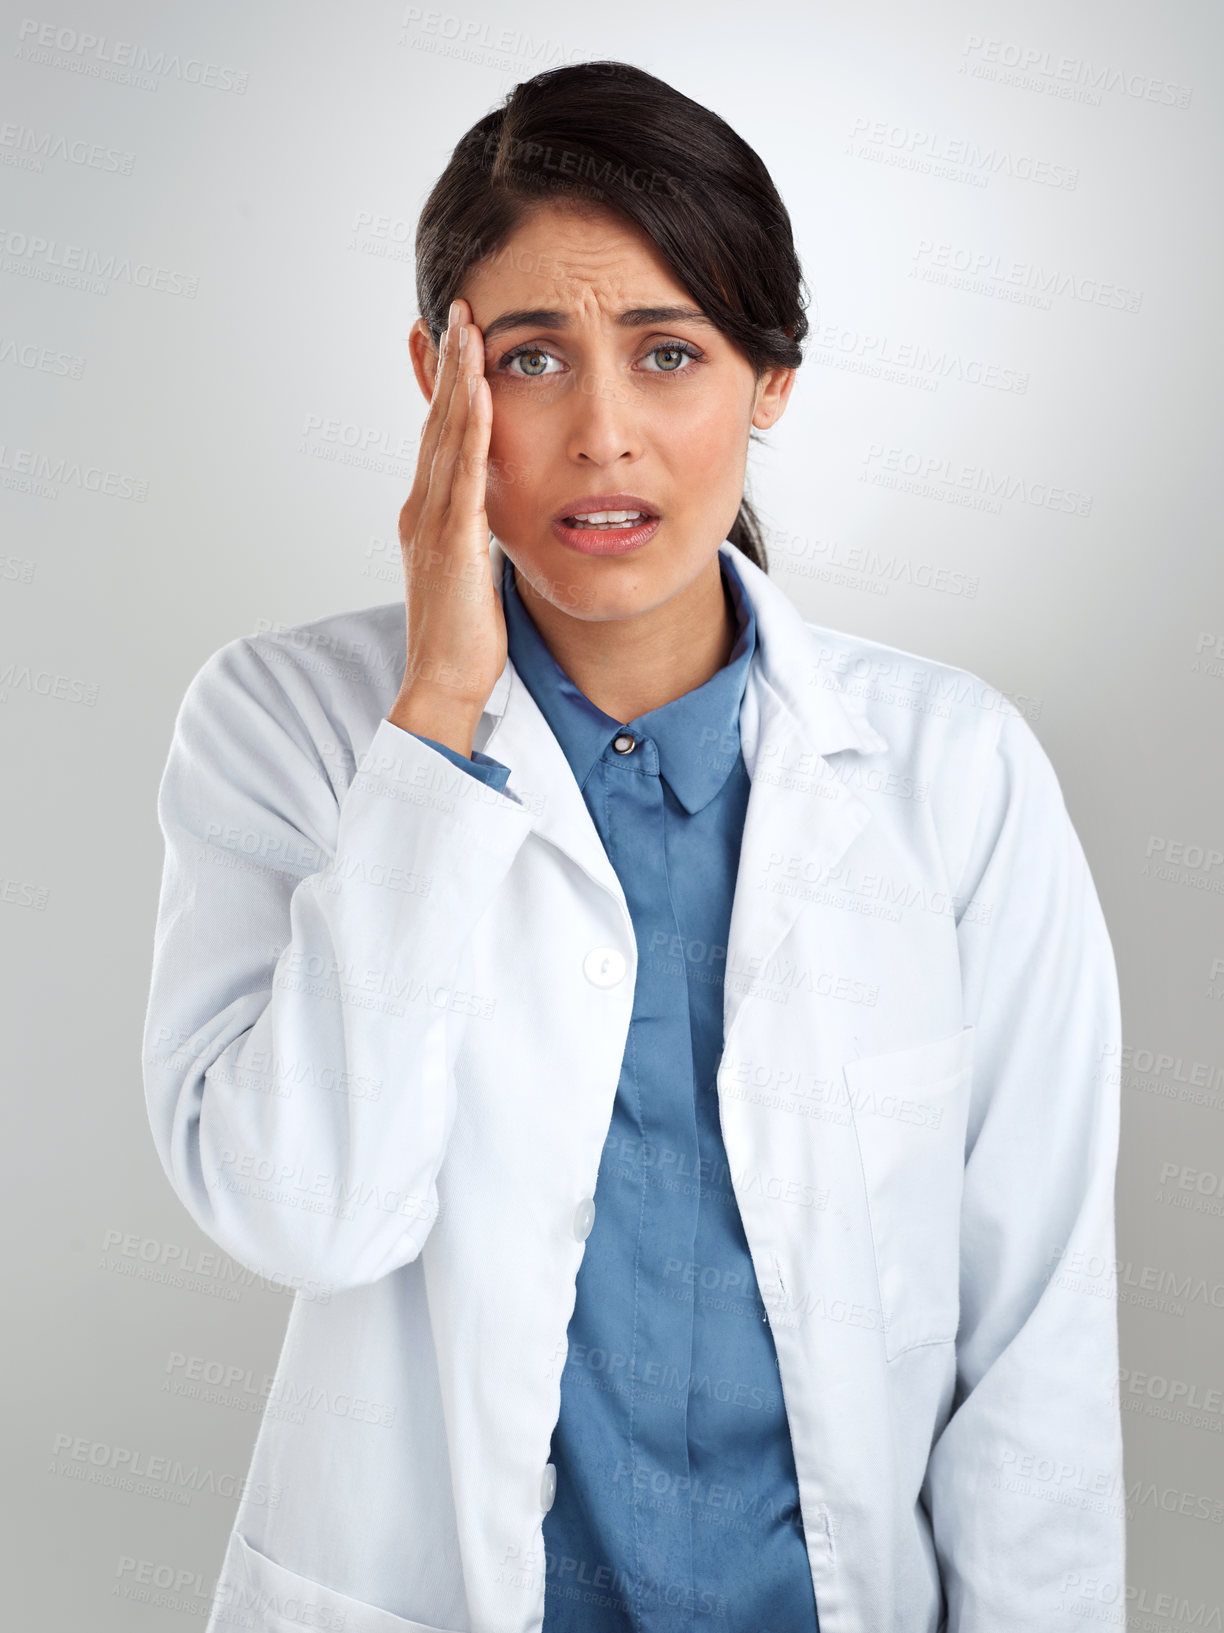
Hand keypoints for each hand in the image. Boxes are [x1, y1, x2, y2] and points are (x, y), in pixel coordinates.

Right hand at [387, 298, 503, 754]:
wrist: (442, 684)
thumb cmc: (463, 638)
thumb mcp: (474, 572)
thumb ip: (478, 535)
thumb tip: (494, 515)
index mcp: (430, 516)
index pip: (439, 436)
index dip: (447, 385)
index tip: (457, 338)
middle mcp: (423, 510)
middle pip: (436, 421)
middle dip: (447, 363)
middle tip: (458, 307)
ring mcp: (433, 524)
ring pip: (445, 436)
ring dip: (456, 378)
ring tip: (468, 326)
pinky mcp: (451, 543)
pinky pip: (464, 475)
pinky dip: (471, 429)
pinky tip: (479, 391)